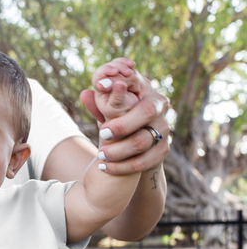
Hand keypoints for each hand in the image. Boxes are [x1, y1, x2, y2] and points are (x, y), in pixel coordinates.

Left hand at [81, 58, 169, 174]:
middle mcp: (159, 106)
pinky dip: (121, 166)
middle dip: (122, 124)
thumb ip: (99, 103)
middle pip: (146, 112)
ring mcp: (164, 129)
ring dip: (118, 150)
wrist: (137, 148)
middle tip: (102, 134)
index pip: (135, 80)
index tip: (99, 87)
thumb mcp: (110, 110)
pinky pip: (143, 161)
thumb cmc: (121, 120)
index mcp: (145, 90)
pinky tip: (105, 168)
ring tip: (100, 155)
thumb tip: (84, 93)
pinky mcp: (163, 150)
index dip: (119, 83)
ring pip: (142, 140)